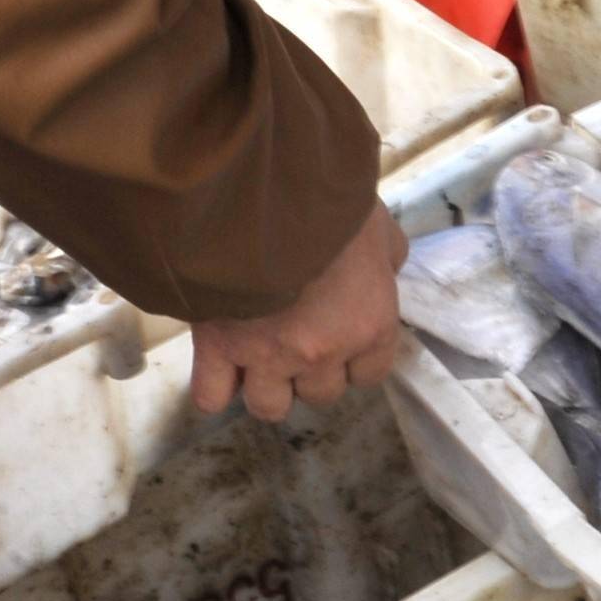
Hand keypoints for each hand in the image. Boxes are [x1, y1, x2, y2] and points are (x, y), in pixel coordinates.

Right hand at [191, 206, 408, 420]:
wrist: (261, 194)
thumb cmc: (329, 205)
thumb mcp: (377, 226)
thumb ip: (387, 256)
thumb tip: (386, 269)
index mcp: (369, 327)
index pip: (369, 374)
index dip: (354, 358)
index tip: (340, 335)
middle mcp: (323, 354)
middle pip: (320, 394)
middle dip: (310, 370)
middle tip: (295, 335)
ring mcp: (268, 358)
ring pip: (269, 406)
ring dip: (266, 386)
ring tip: (257, 357)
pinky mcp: (217, 351)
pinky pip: (213, 398)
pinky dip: (216, 387)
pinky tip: (220, 366)